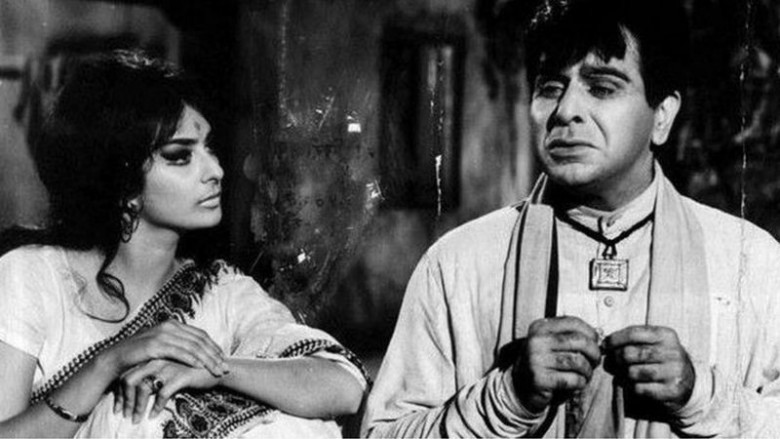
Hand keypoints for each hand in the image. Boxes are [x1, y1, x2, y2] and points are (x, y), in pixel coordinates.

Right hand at [102, 320, 228, 377]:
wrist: (116, 358)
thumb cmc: (140, 354)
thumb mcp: (161, 345)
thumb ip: (177, 344)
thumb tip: (195, 351)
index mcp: (173, 324)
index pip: (200, 335)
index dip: (214, 346)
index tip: (223, 358)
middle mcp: (170, 326)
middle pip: (199, 340)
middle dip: (214, 355)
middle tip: (224, 367)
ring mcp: (162, 334)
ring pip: (192, 347)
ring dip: (207, 360)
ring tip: (216, 370)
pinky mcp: (155, 345)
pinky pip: (178, 352)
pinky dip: (191, 359)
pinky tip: (200, 367)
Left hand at [113, 359, 222, 422]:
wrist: (218, 368)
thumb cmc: (193, 370)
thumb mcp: (170, 367)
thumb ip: (155, 371)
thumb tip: (138, 387)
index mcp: (153, 356)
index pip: (127, 372)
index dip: (120, 390)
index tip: (118, 406)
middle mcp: (158, 358)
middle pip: (129, 378)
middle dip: (123, 399)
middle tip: (121, 413)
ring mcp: (168, 366)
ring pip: (143, 388)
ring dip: (136, 406)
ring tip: (134, 418)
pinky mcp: (179, 376)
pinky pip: (161, 394)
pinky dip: (155, 407)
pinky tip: (153, 415)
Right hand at [512, 316, 600, 412]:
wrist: (520, 387)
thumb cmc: (544, 363)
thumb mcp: (551, 343)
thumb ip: (569, 336)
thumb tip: (598, 337)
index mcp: (539, 327)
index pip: (573, 322)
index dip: (590, 333)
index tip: (595, 343)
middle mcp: (536, 341)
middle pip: (579, 341)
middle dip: (594, 352)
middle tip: (595, 361)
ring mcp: (536, 360)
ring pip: (577, 361)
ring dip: (588, 370)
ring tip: (586, 374)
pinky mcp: (539, 379)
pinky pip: (572, 379)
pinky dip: (581, 383)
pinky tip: (578, 383)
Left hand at [602, 325, 694, 413]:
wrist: (688, 381)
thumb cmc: (661, 358)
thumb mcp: (653, 342)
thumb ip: (632, 339)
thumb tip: (604, 344)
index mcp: (666, 335)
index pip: (633, 333)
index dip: (614, 339)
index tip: (604, 345)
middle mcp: (673, 352)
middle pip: (630, 353)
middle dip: (614, 358)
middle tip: (609, 362)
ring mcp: (674, 372)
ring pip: (633, 372)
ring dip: (621, 374)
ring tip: (620, 373)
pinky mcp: (672, 390)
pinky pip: (640, 389)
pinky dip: (630, 387)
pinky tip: (631, 384)